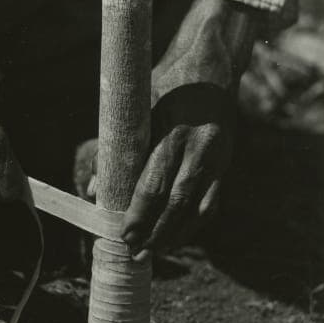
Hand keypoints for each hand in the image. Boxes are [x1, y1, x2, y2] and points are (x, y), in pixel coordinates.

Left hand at [73, 85, 233, 261]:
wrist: (212, 68)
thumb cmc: (166, 85)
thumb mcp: (138, 109)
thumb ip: (117, 148)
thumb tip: (97, 189)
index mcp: (174, 134)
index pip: (154, 183)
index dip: (138, 213)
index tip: (124, 234)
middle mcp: (200, 149)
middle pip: (176, 201)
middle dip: (156, 232)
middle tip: (137, 253)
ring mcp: (217, 158)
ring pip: (198, 207)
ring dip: (176, 234)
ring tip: (156, 254)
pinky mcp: (226, 163)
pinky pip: (212, 201)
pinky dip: (195, 222)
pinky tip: (179, 237)